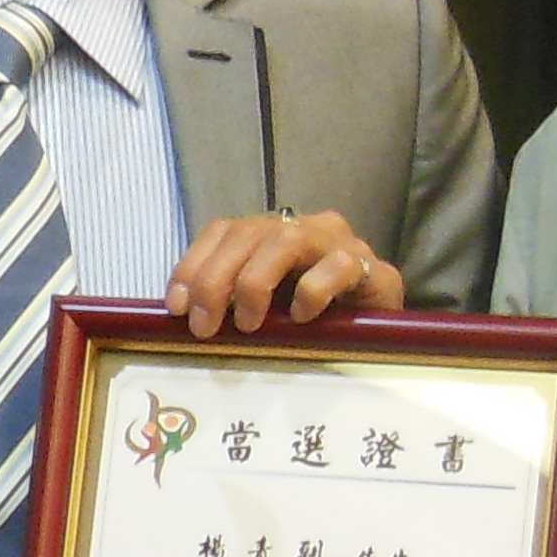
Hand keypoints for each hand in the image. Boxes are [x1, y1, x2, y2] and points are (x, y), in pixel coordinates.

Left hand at [169, 209, 401, 336]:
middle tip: (205, 326)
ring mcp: (336, 242)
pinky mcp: (369, 266)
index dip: (193, 264)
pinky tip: (301, 317)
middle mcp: (301, 227)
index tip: (176, 306)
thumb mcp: (265, 311)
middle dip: (216, 279)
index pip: (223, 231)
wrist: (381, 329)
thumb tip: (184, 320)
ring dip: (255, 281)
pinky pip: (337, 267)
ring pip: (287, 240)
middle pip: (247, 233)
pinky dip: (312, 290)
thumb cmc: (316, 322)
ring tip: (247, 323)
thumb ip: (231, 305)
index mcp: (271, 234)